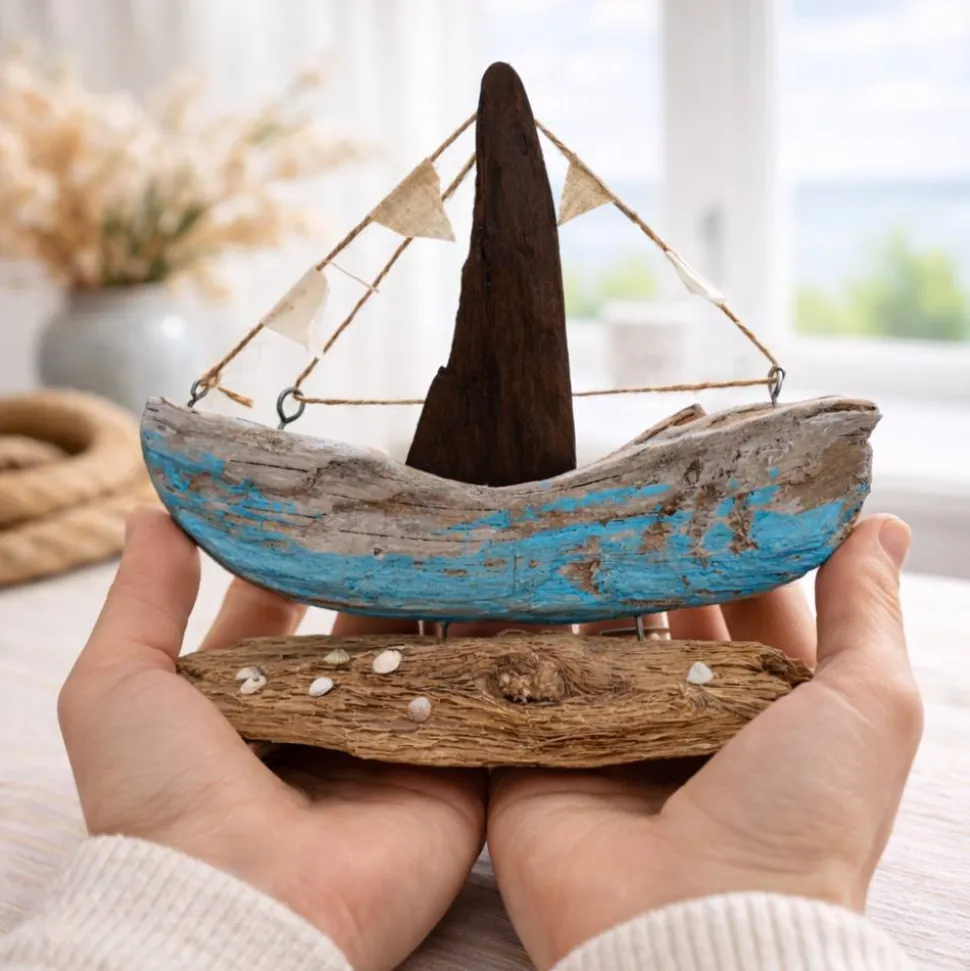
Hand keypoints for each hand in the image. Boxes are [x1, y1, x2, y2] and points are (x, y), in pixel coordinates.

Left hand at [58, 508, 485, 970]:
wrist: (239, 902)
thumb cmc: (164, 795)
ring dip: (445, 602)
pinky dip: (497, 653)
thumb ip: (143, 597)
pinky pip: (478, 702)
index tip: (327, 498)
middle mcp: (321, 718)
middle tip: (413, 507)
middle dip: (382, 572)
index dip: (298, 557)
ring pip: (424, 654)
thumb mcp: (119, 685)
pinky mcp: (448, 774)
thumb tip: (153, 512)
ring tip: (472, 535)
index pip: (280, 609)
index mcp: (249, 697)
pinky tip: (517, 594)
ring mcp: (388, 746)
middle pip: (361, 627)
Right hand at [486, 515, 921, 968]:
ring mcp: (608, 736)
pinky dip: (514, 634)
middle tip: (626, 488)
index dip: (731, 548)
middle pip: (660, 617)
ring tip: (561, 517)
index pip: (745, 606)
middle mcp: (684, 719)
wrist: (694, 930)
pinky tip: (505, 575)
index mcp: (763, 709)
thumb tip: (878, 523)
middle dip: (647, 560)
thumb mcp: (868, 705)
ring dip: (578, 589)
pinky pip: (523, 680)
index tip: (708, 481)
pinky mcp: (538, 756)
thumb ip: (865, 610)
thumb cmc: (801, 821)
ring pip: (589, 640)